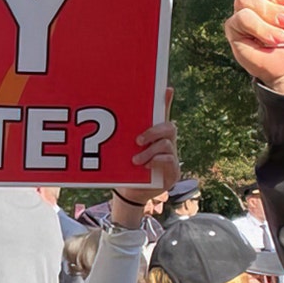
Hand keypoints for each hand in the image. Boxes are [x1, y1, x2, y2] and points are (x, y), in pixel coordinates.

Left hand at [112, 88, 178, 227]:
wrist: (130, 193)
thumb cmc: (126, 169)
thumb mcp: (121, 151)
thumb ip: (120, 136)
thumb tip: (111, 117)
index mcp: (155, 135)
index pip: (163, 114)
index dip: (166, 101)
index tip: (166, 88)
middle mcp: (167, 143)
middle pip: (169, 127)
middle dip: (153, 131)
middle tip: (138, 140)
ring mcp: (172, 157)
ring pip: (167, 144)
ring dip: (150, 151)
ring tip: (136, 160)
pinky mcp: (173, 172)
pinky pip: (169, 160)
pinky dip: (156, 161)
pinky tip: (145, 166)